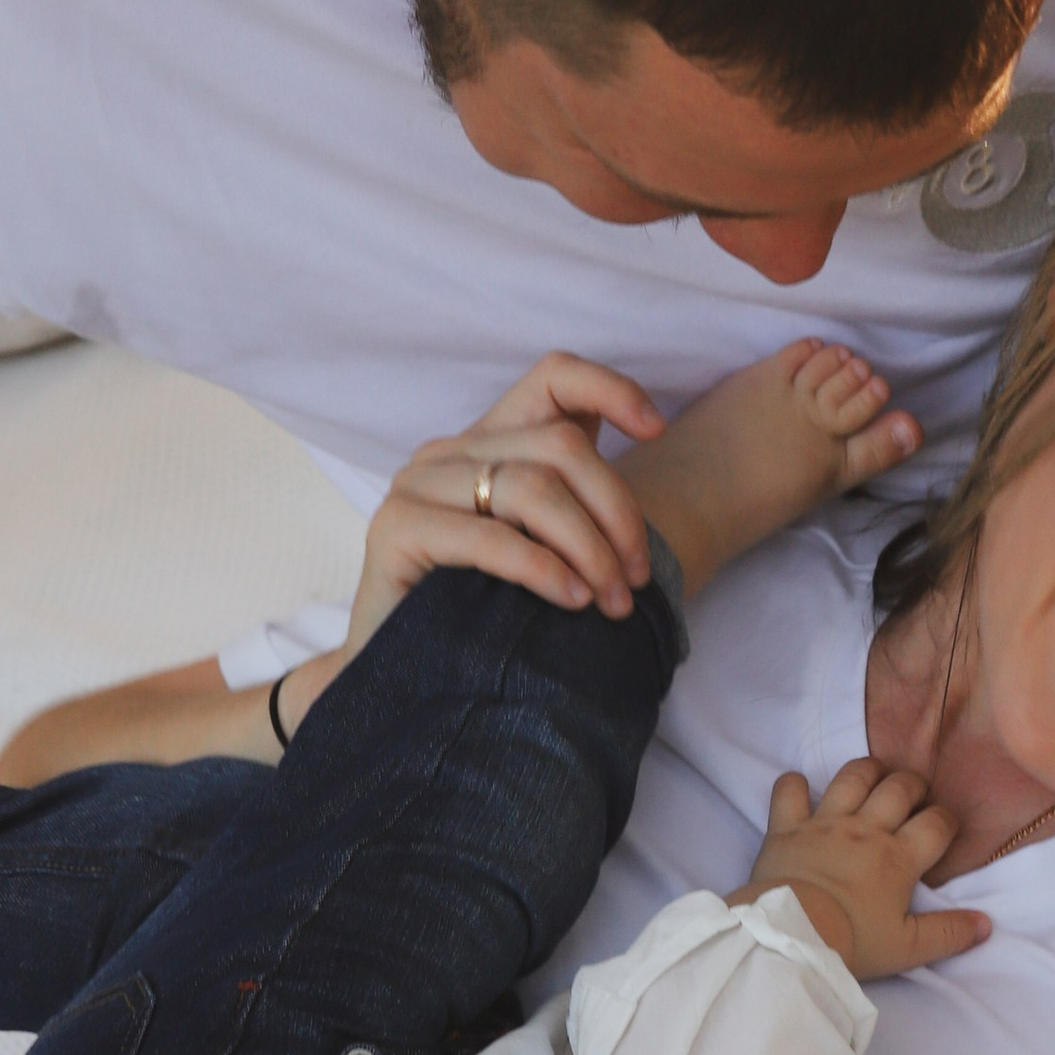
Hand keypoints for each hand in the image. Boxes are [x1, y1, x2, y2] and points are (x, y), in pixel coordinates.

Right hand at [303, 353, 667, 725]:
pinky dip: (542, 568)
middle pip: (562, 445)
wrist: (402, 677)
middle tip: (636, 580)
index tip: (657, 429)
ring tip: (611, 602)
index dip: (611, 389)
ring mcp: (418, 485)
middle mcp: (451, 451)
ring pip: (534, 487)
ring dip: (589, 548)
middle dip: (617, 512)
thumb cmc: (486, 615)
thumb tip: (649, 513)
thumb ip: (578, 514)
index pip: (554, 377)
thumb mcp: (545, 552)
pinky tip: (572, 599)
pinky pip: (489, 536)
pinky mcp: (396, 528)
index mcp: (490, 442)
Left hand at [742, 759, 991, 981]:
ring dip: (867, 771)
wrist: (791, 936)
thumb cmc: (852, 943)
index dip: (947, 820)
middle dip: (913, 785)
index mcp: (898, 858)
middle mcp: (865, 829)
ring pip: (852, 777)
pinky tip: (799, 787)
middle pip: (899, 788)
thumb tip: (985, 924)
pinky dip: (793, 784)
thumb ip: (948, 934)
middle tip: (914, 794)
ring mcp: (824, 823)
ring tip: (874, 776)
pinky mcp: (786, 827)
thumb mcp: (907, 948)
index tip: (946, 826)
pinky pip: (788, 791)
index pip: (936, 824)